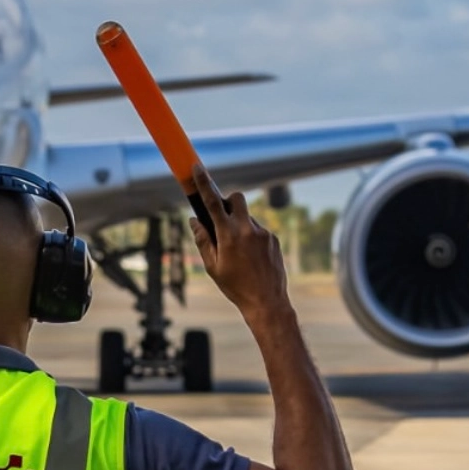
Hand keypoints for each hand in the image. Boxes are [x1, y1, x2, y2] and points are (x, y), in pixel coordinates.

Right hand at [188, 165, 289, 325]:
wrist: (267, 301)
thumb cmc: (235, 287)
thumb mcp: (212, 266)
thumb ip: (202, 240)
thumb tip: (195, 221)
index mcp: (228, 236)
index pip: (213, 202)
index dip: (203, 184)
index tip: (197, 168)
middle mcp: (247, 229)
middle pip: (236, 198)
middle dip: (227, 201)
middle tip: (221, 218)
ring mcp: (263, 233)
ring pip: (246, 217)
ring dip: (238, 225)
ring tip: (237, 252)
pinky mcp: (273, 239)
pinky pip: (257, 230)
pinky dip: (250, 237)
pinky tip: (250, 259)